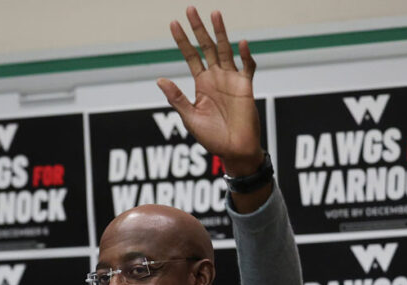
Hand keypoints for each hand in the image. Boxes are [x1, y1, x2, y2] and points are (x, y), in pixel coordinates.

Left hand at [157, 7, 262, 175]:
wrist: (233, 150)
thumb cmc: (211, 137)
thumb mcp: (189, 117)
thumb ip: (177, 98)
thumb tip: (159, 79)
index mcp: (201, 83)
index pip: (190, 56)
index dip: (182, 41)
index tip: (173, 24)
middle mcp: (216, 77)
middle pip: (206, 47)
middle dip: (198, 28)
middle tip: (190, 8)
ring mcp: (231, 80)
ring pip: (225, 50)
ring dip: (220, 32)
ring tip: (215, 14)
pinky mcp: (246, 87)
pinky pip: (247, 67)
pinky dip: (245, 55)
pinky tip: (241, 43)